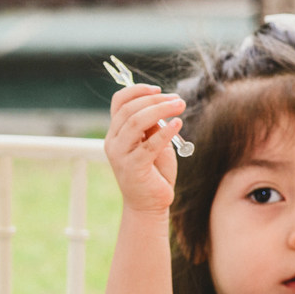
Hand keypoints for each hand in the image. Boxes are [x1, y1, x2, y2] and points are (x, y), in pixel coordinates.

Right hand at [104, 84, 184, 213]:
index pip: (119, 102)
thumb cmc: (154, 171)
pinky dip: (164, 132)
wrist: (150, 204)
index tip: (158, 89)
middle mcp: (113, 142)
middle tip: (178, 100)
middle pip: (129, 109)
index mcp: (116, 132)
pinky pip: (149, 145)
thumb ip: (152, 125)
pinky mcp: (133, 167)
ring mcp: (120, 155)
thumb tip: (162, 104)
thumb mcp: (153, 142)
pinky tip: (178, 124)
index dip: (137, 90)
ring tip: (180, 106)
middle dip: (155, 100)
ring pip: (135, 122)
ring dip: (160, 110)